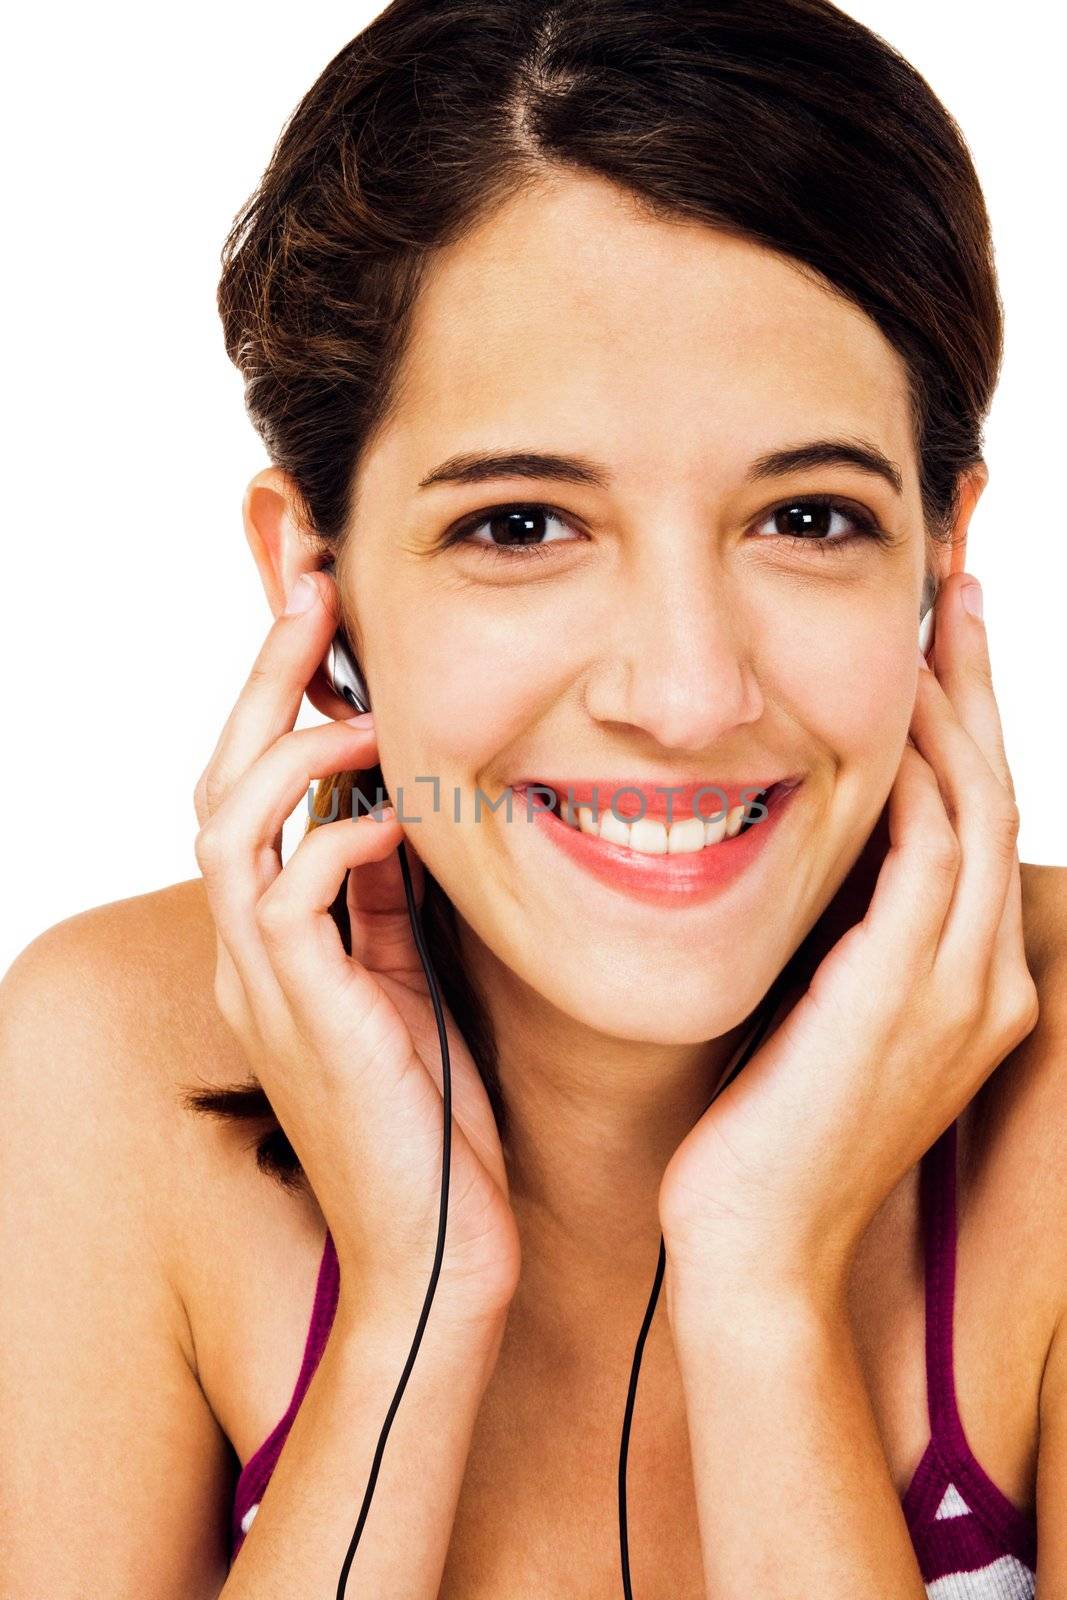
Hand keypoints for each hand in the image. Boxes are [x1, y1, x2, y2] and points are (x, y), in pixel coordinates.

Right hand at [193, 569, 520, 1334]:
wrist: (440, 1250)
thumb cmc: (437, 1123)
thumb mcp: (412, 982)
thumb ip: (389, 903)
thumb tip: (403, 811)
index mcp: (278, 941)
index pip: (251, 794)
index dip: (278, 703)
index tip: (324, 620)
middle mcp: (252, 951)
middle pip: (217, 781)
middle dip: (263, 680)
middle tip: (313, 591)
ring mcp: (266, 982)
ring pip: (225, 819)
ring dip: (292, 743)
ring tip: (362, 698)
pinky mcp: (303, 1013)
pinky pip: (286, 894)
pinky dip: (338, 839)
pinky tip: (397, 823)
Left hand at [658, 574, 1039, 1301]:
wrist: (753, 1244)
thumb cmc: (763, 1129)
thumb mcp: (818, 1013)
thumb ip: (838, 934)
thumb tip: (803, 842)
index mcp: (972, 985)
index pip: (980, 824)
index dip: (969, 726)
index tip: (938, 647)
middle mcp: (988, 982)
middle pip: (1000, 796)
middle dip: (981, 686)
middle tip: (959, 589)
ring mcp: (960, 993)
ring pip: (978, 811)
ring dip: (957, 709)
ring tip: (935, 620)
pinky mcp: (905, 1000)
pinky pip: (927, 862)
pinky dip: (914, 786)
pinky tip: (881, 723)